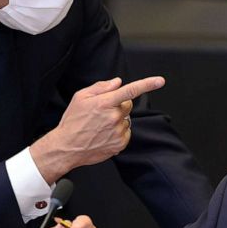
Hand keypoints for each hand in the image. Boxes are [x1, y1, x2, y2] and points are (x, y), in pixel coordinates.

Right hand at [30, 76, 164, 183]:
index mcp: (105, 103)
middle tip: (102, 112)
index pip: (130, 90)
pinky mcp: (120, 144)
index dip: (147, 84)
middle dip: (119, 105)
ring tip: (100, 126)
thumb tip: (117, 82)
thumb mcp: (80, 97)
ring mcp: (118, 131)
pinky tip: (104, 134)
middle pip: (128, 105)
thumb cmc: (72, 121)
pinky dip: (118, 132)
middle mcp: (114, 117)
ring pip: (126, 119)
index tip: (160, 80)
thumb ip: (101, 87)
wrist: (67, 147)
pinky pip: (126, 133)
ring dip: (117, 120)